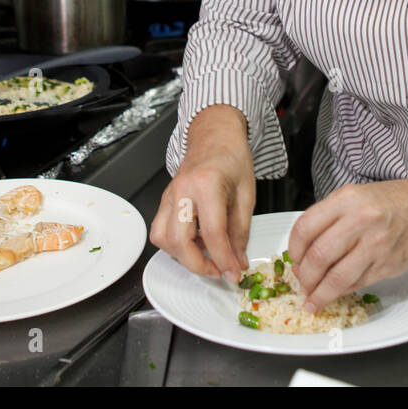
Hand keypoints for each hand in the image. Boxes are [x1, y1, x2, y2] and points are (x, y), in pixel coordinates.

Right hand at [150, 105, 255, 283]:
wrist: (214, 135)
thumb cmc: (231, 157)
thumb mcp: (247, 193)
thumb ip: (241, 231)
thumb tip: (237, 260)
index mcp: (207, 184)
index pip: (212, 233)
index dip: (224, 259)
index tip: (234, 273)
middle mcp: (183, 190)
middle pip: (178, 241)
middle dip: (197, 265)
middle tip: (217, 270)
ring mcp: (169, 195)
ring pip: (161, 238)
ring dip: (182, 256)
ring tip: (204, 256)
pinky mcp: (164, 200)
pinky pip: (160, 230)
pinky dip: (175, 244)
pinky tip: (194, 242)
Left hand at [287, 178, 407, 313]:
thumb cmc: (391, 202)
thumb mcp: (354, 196)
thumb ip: (328, 218)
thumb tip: (303, 250)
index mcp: (346, 200)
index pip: (305, 228)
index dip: (293, 249)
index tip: (293, 259)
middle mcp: (360, 221)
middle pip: (318, 257)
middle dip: (304, 276)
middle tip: (302, 282)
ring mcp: (375, 245)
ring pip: (336, 278)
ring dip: (319, 294)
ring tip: (313, 299)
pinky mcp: (387, 265)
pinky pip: (356, 284)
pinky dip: (341, 292)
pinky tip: (334, 293)